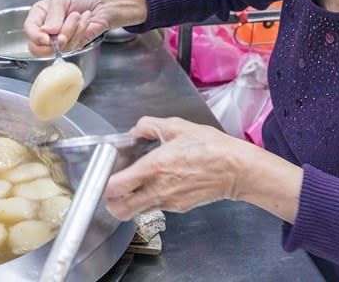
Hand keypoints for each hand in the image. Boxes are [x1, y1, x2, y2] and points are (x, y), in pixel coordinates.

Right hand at [23, 0, 146, 55]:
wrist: (106, 3)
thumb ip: (53, 15)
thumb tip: (47, 31)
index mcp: (40, 14)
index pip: (30, 30)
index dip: (36, 36)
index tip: (47, 37)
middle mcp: (47, 28)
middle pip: (38, 47)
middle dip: (54, 41)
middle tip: (62, 35)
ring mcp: (60, 38)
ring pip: (58, 47)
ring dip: (72, 31)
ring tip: (79, 16)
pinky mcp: (73, 44)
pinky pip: (72, 46)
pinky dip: (80, 33)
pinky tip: (86, 21)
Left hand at [104, 117, 249, 220]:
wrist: (236, 169)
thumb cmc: (210, 147)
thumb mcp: (176, 126)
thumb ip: (149, 126)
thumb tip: (135, 131)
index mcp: (154, 167)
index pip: (116, 186)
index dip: (102, 184)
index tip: (102, 175)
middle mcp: (158, 189)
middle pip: (120, 210)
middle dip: (110, 201)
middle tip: (111, 187)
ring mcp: (168, 202)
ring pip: (135, 212)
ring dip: (128, 202)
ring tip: (131, 185)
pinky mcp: (177, 208)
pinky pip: (154, 208)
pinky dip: (147, 200)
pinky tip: (154, 184)